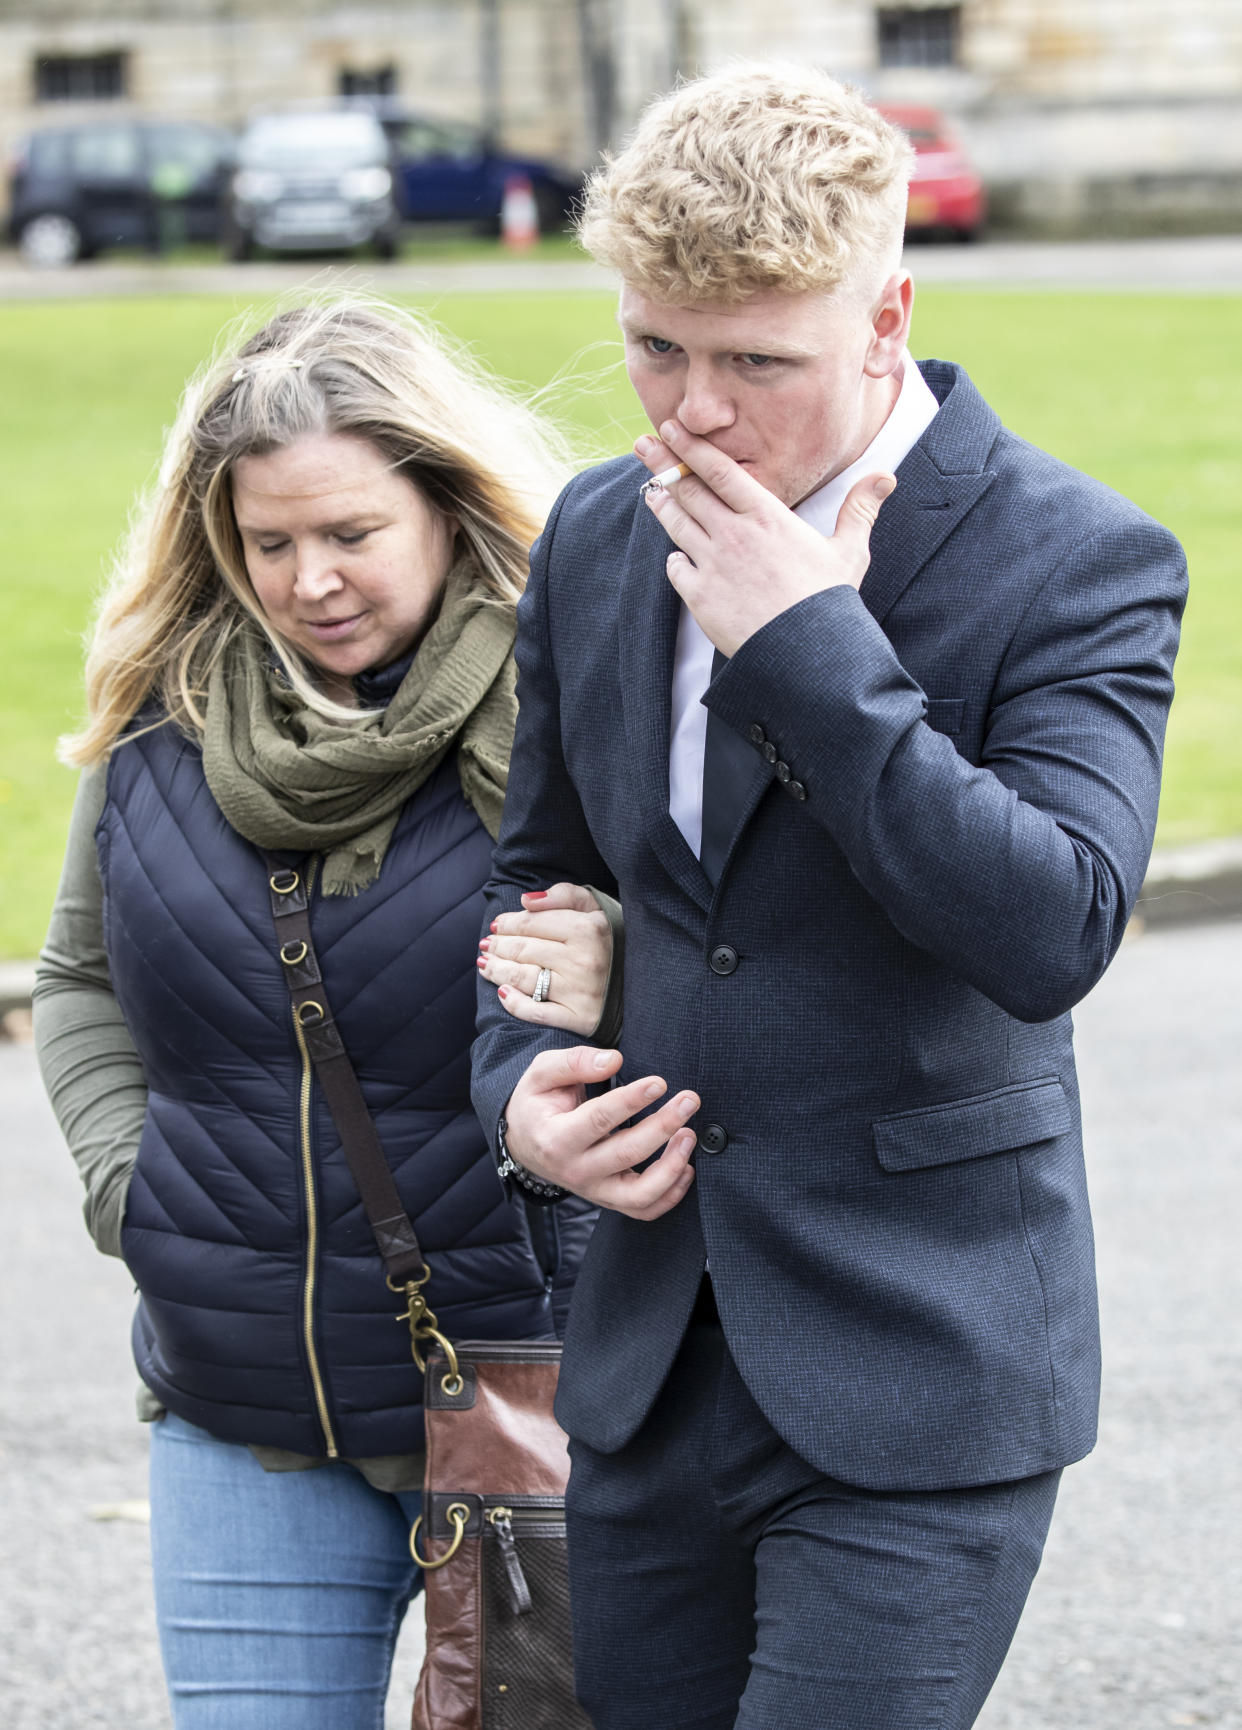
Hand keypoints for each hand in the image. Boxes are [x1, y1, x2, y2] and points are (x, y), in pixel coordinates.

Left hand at [478, 883, 611, 1035]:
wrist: (643, 984)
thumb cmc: (611, 942)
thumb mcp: (596, 909)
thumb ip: (564, 895)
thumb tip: (526, 901)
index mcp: (588, 929)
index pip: (531, 923)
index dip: (507, 923)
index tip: (496, 925)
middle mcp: (584, 961)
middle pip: (523, 950)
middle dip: (498, 946)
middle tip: (487, 945)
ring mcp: (580, 992)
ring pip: (522, 978)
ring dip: (497, 971)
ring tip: (486, 965)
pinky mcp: (578, 1019)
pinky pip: (535, 1012)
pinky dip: (513, 1003)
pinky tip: (502, 993)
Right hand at [504, 1046, 698, 1220]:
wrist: (524, 1142)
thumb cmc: (537, 1103)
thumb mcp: (542, 1073)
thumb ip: (574, 1062)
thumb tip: (614, 1061)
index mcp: (556, 1138)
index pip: (599, 1119)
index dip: (632, 1100)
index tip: (659, 1083)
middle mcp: (575, 1170)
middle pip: (627, 1154)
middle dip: (663, 1125)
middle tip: (689, 1100)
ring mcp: (594, 1189)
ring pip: (640, 1194)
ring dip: (672, 1165)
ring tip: (689, 1135)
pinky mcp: (609, 1199)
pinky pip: (645, 1209)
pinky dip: (671, 1194)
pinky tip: (686, 1166)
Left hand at [637, 420, 895, 656]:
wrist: (805, 653)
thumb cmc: (828, 602)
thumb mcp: (850, 551)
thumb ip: (860, 509)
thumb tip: (886, 476)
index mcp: (767, 516)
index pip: (721, 471)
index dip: (692, 447)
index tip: (672, 427)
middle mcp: (733, 534)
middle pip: (689, 490)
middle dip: (664, 464)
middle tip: (644, 445)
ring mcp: (712, 565)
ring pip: (677, 525)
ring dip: (661, 504)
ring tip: (650, 490)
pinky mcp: (699, 597)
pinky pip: (676, 569)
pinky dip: (675, 560)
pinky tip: (677, 557)